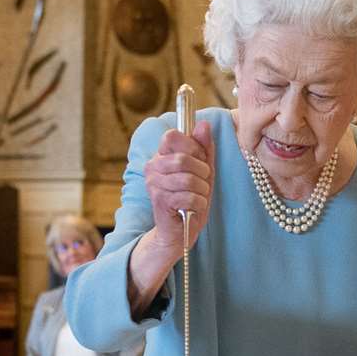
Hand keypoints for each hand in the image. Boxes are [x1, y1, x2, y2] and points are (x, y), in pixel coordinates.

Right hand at [143, 120, 213, 258]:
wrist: (179, 231)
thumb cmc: (191, 198)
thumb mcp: (203, 170)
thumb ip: (204, 147)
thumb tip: (203, 124)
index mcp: (161, 155)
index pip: (172, 135)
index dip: (192, 145)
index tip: (199, 159)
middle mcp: (152, 167)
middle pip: (183, 158)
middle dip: (202, 172)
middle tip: (203, 182)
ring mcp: (154, 184)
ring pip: (188, 179)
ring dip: (202, 190)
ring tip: (199, 197)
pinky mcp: (159, 201)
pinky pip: (188, 197)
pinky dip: (199, 203)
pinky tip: (194, 208)